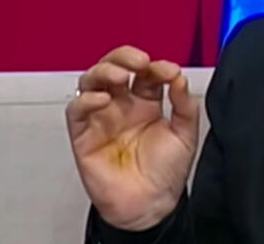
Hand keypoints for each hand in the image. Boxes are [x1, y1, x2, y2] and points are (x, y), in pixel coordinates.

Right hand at [65, 46, 199, 229]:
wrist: (152, 205)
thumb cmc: (167, 171)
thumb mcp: (185, 133)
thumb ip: (184, 104)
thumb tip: (180, 77)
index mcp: (147, 102)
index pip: (145, 73)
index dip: (155, 66)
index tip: (169, 71)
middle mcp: (123, 106)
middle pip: (114, 68)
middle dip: (124, 57)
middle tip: (139, 61)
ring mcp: (102, 118)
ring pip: (91, 82)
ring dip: (103, 71)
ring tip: (120, 74)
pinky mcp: (84, 135)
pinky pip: (77, 111)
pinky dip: (86, 100)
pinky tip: (103, 99)